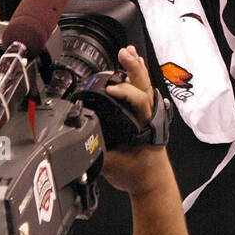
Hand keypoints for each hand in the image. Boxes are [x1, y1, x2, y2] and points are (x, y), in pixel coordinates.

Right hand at [101, 47, 163, 194]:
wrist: (152, 182)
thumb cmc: (137, 175)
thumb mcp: (114, 165)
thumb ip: (98, 151)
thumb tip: (82, 138)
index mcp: (145, 126)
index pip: (138, 101)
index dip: (125, 92)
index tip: (110, 88)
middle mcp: (150, 116)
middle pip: (144, 86)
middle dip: (133, 68)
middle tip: (124, 53)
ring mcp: (150, 114)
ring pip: (144, 86)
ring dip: (135, 68)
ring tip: (128, 51)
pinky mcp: (146, 115)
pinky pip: (141, 91)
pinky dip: (135, 76)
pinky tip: (131, 65)